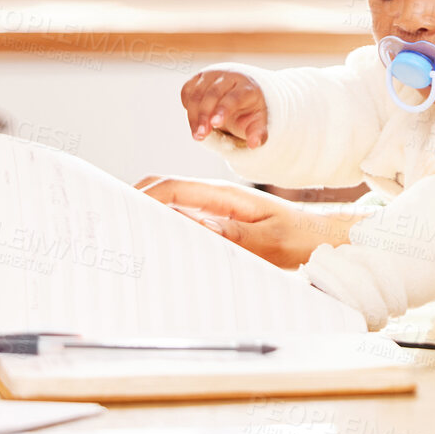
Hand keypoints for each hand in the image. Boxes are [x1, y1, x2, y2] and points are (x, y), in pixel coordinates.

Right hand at [133, 175, 357, 268]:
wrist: (324, 237)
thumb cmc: (299, 238)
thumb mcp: (266, 241)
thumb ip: (226, 233)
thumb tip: (183, 221)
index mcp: (224, 195)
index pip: (171, 187)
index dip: (140, 196)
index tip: (116, 212)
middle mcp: (216, 197)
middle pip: (163, 191)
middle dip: (135, 203)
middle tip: (110, 227)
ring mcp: (217, 208)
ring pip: (171, 205)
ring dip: (148, 216)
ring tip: (125, 239)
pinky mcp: (220, 222)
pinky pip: (185, 220)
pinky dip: (166, 228)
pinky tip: (157, 246)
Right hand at [181, 70, 267, 147]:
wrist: (241, 89)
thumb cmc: (249, 110)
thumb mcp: (258, 121)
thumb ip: (258, 133)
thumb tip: (254, 144)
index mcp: (247, 87)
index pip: (234, 97)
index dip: (223, 110)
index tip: (215, 124)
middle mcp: (229, 77)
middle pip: (213, 94)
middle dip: (204, 115)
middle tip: (201, 135)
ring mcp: (212, 74)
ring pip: (197, 93)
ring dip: (193, 115)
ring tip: (197, 135)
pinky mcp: (198, 77)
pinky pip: (187, 91)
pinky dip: (188, 107)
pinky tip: (194, 121)